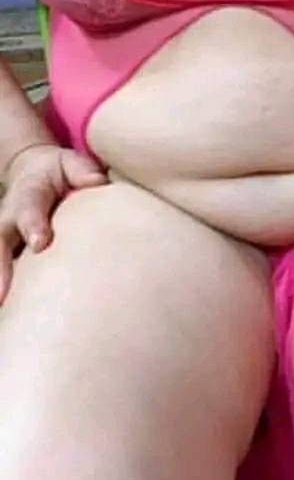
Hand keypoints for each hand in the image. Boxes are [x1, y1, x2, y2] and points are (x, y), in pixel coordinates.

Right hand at [0, 144, 106, 301]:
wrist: (32, 173)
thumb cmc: (59, 173)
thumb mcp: (70, 163)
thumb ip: (82, 171)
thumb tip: (97, 182)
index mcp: (28, 195)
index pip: (29, 209)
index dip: (33, 225)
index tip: (40, 243)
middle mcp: (8, 218)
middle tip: (3, 292)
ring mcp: (4, 238)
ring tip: (3, 308)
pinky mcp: (5, 254)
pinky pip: (1, 272)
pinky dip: (2, 289)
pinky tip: (8, 315)